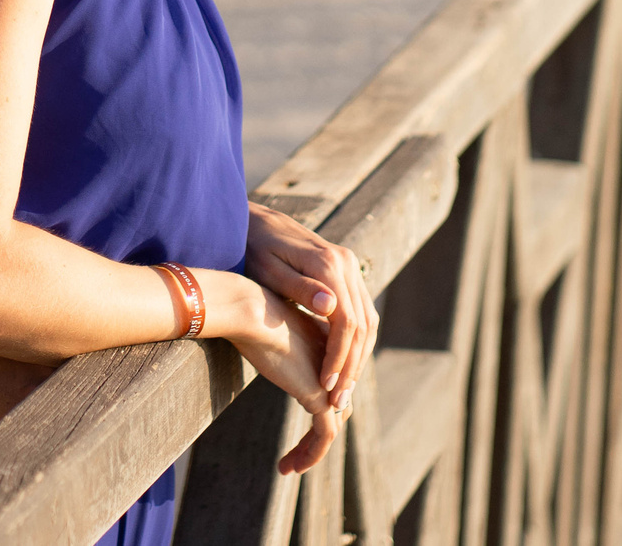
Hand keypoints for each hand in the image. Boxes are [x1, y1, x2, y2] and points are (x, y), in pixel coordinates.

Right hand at [200, 273, 336, 474]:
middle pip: (335, 408)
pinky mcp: (321, 398)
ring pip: (330, 426)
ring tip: (288, 468)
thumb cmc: (250, 316)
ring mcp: (330, 383)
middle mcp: (332, 366)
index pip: (330, 385)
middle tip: (298, 454)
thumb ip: (274, 342)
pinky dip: (312, 454)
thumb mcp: (266, 330)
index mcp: (325, 347)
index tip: (298, 427)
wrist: (252, 313)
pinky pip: (324, 436)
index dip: (319, 408)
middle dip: (318, 434)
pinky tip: (289, 467)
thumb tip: (258, 341)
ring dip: (311, 450)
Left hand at [245, 201, 377, 412]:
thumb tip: (330, 306)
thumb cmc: (253, 249)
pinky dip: (357, 341)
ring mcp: (349, 265)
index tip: (327, 387)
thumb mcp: (268, 270)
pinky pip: (361, 312)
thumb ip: (299, 288)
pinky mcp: (345, 272)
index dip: (340, 358)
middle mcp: (346, 263)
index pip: (347, 322)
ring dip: (359, 357)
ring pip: (368, 320)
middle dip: (353, 365)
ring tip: (343, 389)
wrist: (254, 221)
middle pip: (364, 325)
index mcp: (329, 264)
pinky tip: (344, 363)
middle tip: (339, 400)